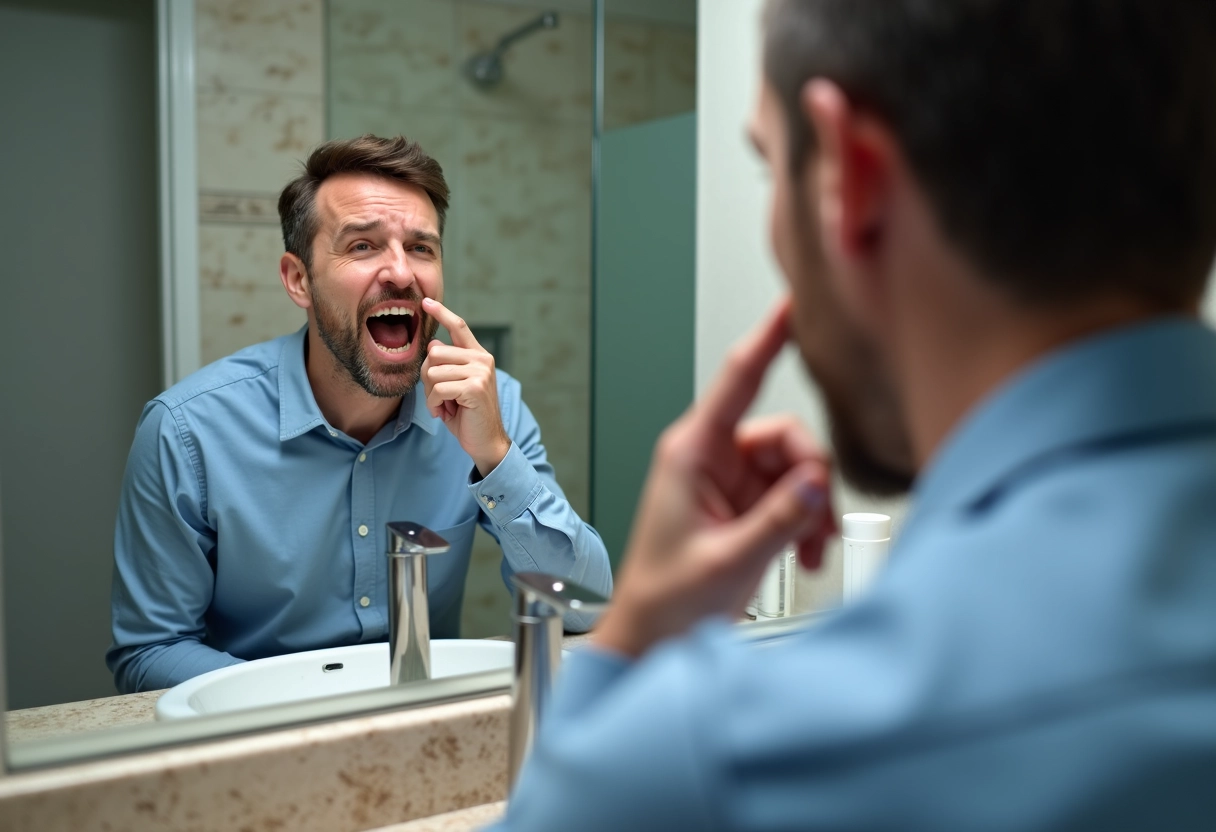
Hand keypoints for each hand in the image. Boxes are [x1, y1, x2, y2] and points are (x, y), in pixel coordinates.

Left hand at [420, 297, 511, 476]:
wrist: (486, 442)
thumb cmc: (467, 415)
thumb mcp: (453, 386)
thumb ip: (445, 366)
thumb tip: (432, 346)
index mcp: (478, 356)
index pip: (458, 327)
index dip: (441, 313)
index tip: (426, 302)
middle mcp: (482, 360)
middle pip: (435, 352)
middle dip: (427, 378)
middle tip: (437, 397)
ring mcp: (480, 372)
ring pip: (434, 372)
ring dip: (430, 394)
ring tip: (443, 407)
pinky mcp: (475, 387)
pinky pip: (438, 389)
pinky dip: (435, 404)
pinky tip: (445, 413)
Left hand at [593, 297, 835, 658]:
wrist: (654, 639)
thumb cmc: (665, 598)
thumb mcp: (728, 560)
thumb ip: (778, 520)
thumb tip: (817, 484)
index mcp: (692, 453)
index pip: (738, 379)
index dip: (769, 337)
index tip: (794, 303)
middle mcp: (712, 458)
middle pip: (786, 436)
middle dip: (811, 477)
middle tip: (815, 520)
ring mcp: (732, 482)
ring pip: (797, 468)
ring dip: (812, 509)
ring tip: (806, 551)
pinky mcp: (747, 505)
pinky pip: (795, 495)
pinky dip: (807, 524)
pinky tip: (802, 556)